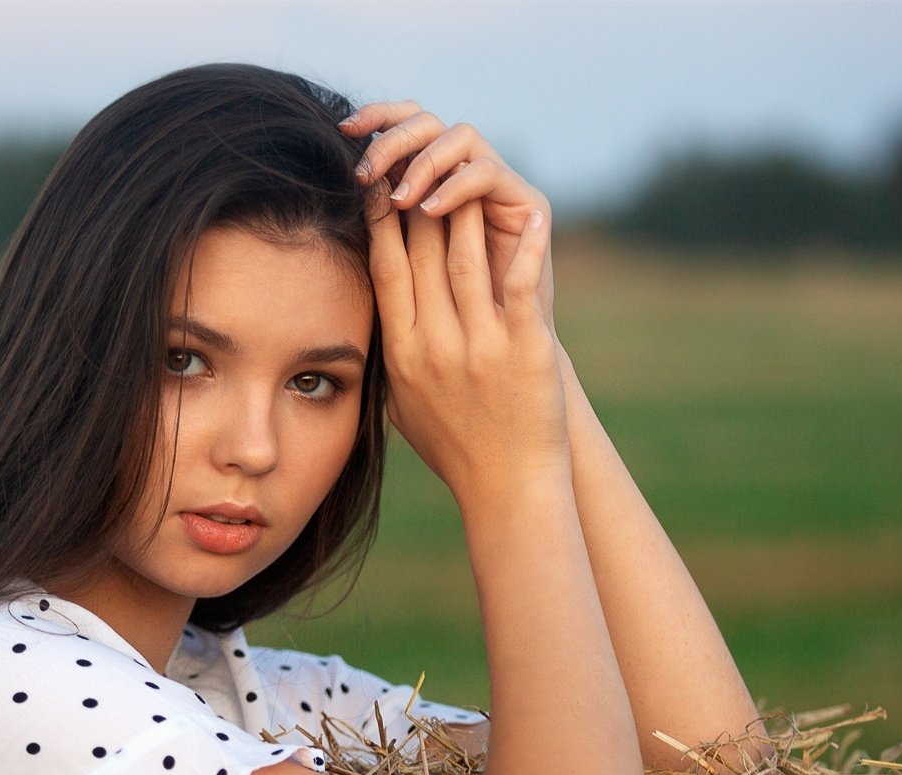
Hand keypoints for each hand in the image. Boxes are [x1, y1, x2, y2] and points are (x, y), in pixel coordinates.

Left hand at [341, 102, 554, 328]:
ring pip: (459, 137)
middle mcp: (465, 175)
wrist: (503, 357)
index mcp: (431, 181)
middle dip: (391, 138)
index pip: (402, 126)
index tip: (341, 129)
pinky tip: (431, 209)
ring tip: (400, 198)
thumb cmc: (445, 326)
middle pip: (427, 121)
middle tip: (366, 170)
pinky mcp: (529, 202)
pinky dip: (457, 186)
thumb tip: (337, 200)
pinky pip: (487, 173)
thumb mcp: (400, 273)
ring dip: (424, 163)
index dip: (375, 118)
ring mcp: (499, 186)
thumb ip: (380, 234)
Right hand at [363, 178, 567, 501]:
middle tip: (419, 159)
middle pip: (422, 254)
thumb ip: (389, 356)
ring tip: (466, 171)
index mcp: (402, 353)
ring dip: (463, 210)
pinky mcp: (525, 351)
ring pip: (465, 260)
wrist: (507, 488)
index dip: (380, 221)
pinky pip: (521, 289)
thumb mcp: (401, 404)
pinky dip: (525, 251)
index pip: (385, 271)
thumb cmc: (455, 447)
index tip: (378, 183)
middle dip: (417, 199)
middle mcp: (435, 345)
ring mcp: (481, 347)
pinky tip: (529, 217)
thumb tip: (372, 315)